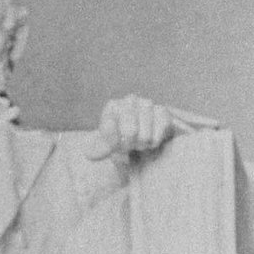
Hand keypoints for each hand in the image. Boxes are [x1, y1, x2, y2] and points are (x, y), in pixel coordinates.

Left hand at [86, 95, 218, 160]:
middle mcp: (130, 100)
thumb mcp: (102, 146)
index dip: (113, 144)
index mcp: (112, 107)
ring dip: (141, 145)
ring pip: (145, 136)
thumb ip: (95, 151)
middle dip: (128, 145)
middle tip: (128, 145)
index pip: (110, 128)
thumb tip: (90, 153)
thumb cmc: (118, 140)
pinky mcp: (163, 111)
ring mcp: (147, 103)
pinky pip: (159, 133)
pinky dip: (154, 142)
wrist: (139, 137)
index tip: (115, 145)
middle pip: (130, 133)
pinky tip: (150, 140)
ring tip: (138, 142)